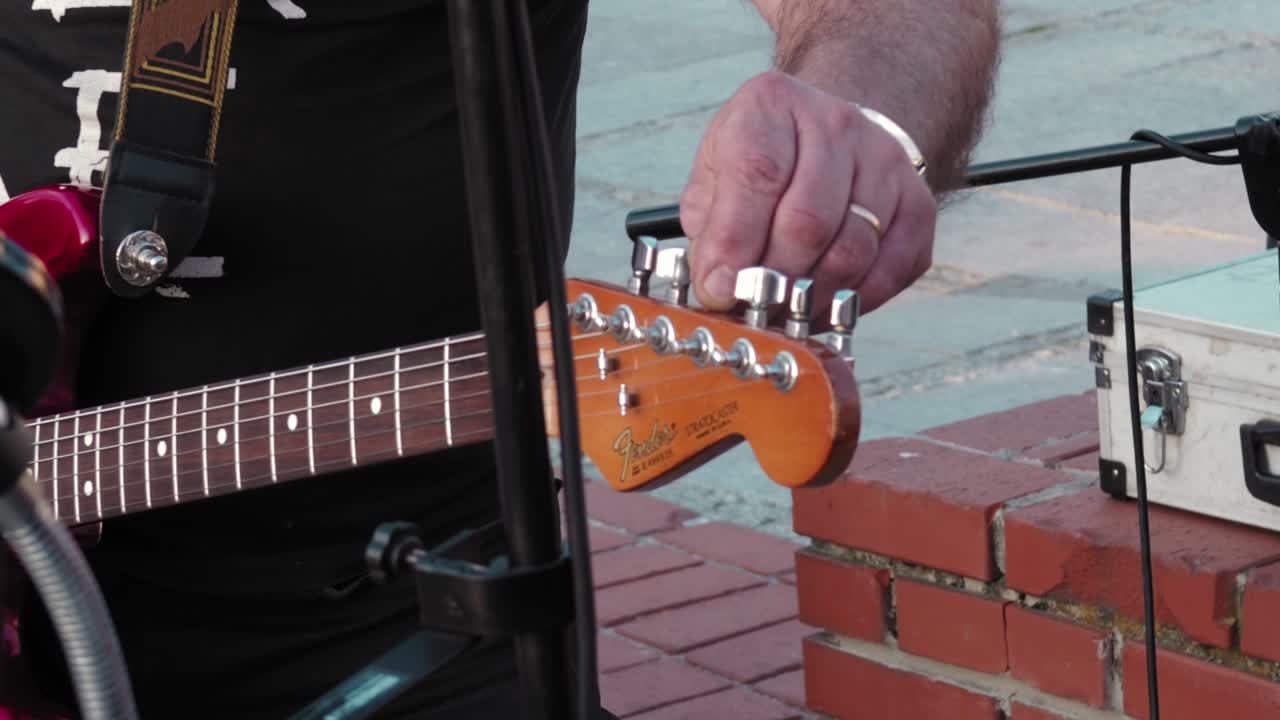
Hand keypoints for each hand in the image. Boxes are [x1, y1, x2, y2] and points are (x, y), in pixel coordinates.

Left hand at [679, 71, 937, 322]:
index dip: (736, 242)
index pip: (759, 175)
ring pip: (852, 251)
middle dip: (774, 278)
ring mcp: (885, 162)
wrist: (831, 138)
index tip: (720, 288)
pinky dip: (852, 301)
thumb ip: (710, 226)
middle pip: (809, 221)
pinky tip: (821, 308)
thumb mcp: (715, 172)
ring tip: (781, 313)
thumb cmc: (763, 161)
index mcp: (773, 105)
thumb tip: (717, 286)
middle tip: (751, 309)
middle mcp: (836, 123)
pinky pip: (888, 269)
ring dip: (811, 296)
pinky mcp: (917, 204)